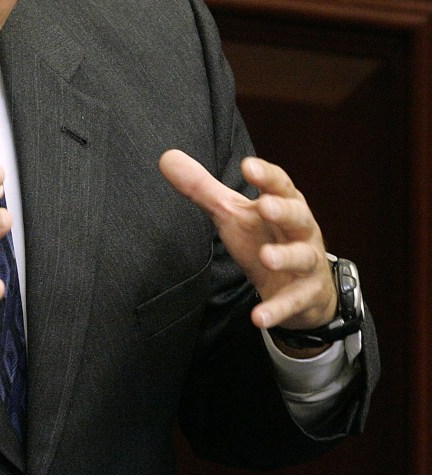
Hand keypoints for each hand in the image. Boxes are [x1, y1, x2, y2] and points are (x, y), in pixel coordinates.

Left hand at [159, 150, 337, 345]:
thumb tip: (167, 157)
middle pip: (298, 216)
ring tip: (267, 257)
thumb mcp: (233, 213)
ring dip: (285, 256)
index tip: (247, 165)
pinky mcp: (305, 295)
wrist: (302, 288)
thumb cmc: (264, 238)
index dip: (265, 175)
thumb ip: (203, 188)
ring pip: (302, 257)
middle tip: (266, 206)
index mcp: (284, 205)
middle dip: (284, 211)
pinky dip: (276, 308)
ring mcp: (307, 264)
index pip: (278, 185)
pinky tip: (258, 316)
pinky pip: (292, 302)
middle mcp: (300, 231)